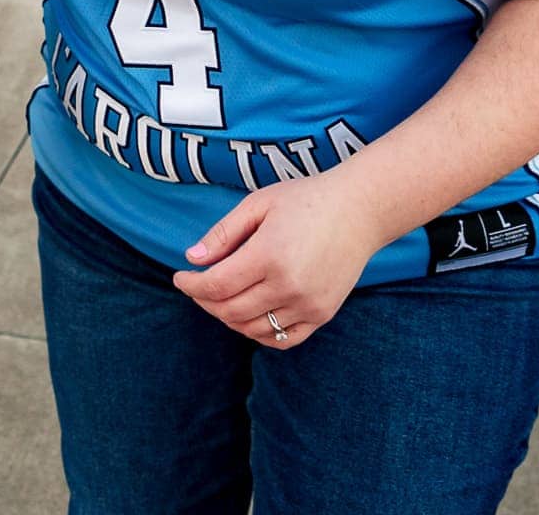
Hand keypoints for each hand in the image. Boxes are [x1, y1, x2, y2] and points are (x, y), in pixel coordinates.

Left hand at [169, 174, 388, 349]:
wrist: (359, 211)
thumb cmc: (305, 200)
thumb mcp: (257, 204)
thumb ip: (222, 234)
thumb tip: (191, 258)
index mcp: (268, 255)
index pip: (215, 286)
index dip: (190, 285)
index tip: (179, 277)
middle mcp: (289, 286)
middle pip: (229, 310)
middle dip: (204, 301)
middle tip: (197, 286)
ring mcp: (308, 305)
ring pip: (252, 328)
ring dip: (228, 317)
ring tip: (220, 297)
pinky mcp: (322, 314)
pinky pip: (282, 339)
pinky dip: (259, 333)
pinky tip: (248, 314)